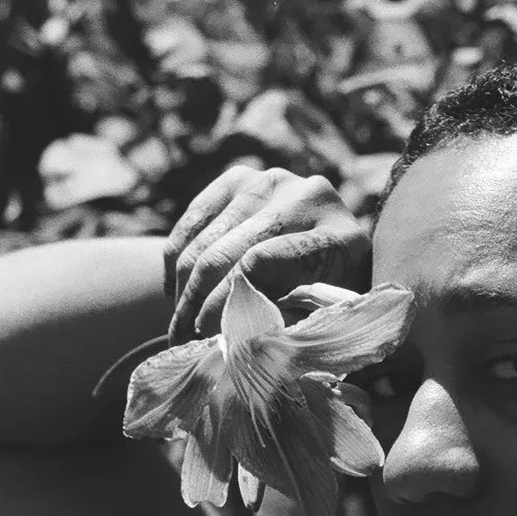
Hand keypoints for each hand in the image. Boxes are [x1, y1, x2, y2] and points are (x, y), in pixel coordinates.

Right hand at [164, 164, 372, 342]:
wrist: (332, 246)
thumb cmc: (329, 296)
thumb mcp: (320, 317)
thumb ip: (288, 322)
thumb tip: (235, 336)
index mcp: (341, 238)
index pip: (260, 263)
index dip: (225, 302)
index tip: (206, 335)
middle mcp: (308, 198)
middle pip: (228, 252)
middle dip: (198, 300)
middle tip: (182, 337)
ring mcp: (271, 182)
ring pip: (205, 241)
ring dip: (184, 288)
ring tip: (177, 325)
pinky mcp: (240, 178)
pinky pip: (192, 221)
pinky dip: (177, 261)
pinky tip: (175, 293)